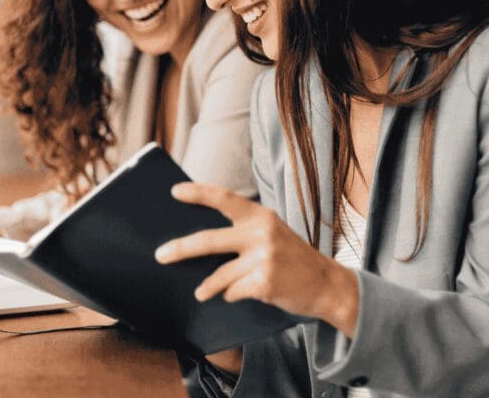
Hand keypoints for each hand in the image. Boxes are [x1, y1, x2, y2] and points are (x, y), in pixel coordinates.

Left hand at [154, 182, 359, 336]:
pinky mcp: (264, 283)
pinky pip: (234, 291)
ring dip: (207, 287)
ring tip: (200, 293)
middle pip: (209, 240)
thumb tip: (200, 242)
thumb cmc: (292, 259)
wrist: (327, 285)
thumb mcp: (272, 233)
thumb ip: (244, 232)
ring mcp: (263, 258)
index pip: (224, 198)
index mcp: (260, 216)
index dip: (198, 193)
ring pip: (220, 275)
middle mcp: (261, 233)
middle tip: (160, 255)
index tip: (175, 192)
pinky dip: (233, 295)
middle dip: (180, 248)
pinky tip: (241, 295)